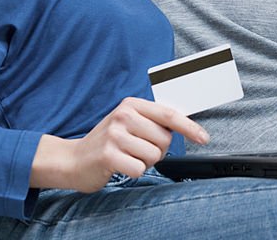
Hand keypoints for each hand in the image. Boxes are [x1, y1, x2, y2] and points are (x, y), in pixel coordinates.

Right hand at [31, 97, 208, 191]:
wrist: (73, 160)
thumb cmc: (108, 143)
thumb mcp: (128, 123)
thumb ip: (152, 121)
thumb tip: (185, 124)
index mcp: (131, 104)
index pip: (169, 114)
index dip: (190, 127)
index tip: (203, 137)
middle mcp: (123, 115)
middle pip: (164, 139)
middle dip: (157, 150)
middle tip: (137, 149)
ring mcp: (115, 135)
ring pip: (154, 155)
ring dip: (144, 162)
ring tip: (127, 156)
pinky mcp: (109, 155)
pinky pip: (140, 169)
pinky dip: (134, 172)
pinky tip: (121, 166)